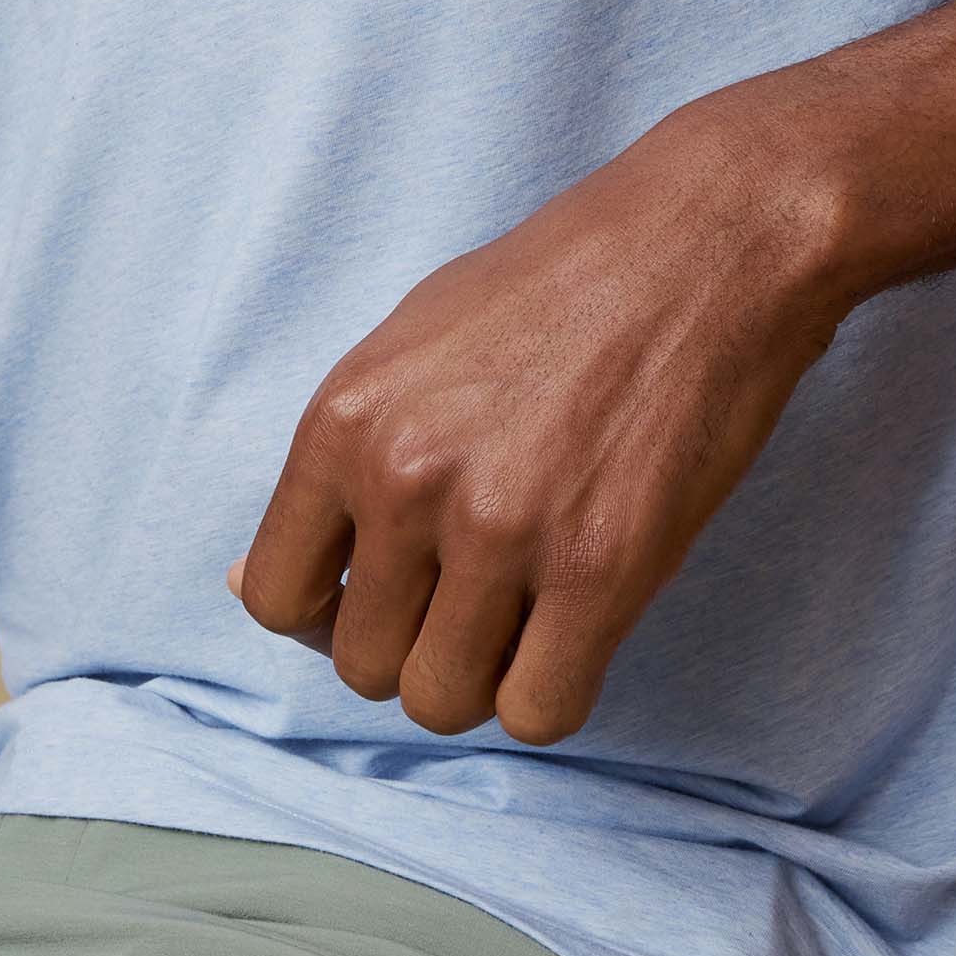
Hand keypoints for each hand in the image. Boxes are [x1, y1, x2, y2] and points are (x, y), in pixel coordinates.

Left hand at [230, 90, 863, 742]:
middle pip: (361, 664)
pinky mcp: (600, 569)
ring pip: (442, 702)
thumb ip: (339, 462)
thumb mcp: (409, 342)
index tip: (386, 592)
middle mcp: (406, 481)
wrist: (704, 242)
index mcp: (344, 423)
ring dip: (483, 677)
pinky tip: (580, 632)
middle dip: (415, 645)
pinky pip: (538, 712)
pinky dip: (554, 693)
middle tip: (477, 594)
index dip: (328, 613)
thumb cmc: (561, 284)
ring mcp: (501, 530)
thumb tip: (251, 581)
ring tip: (529, 612)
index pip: (274, 596)